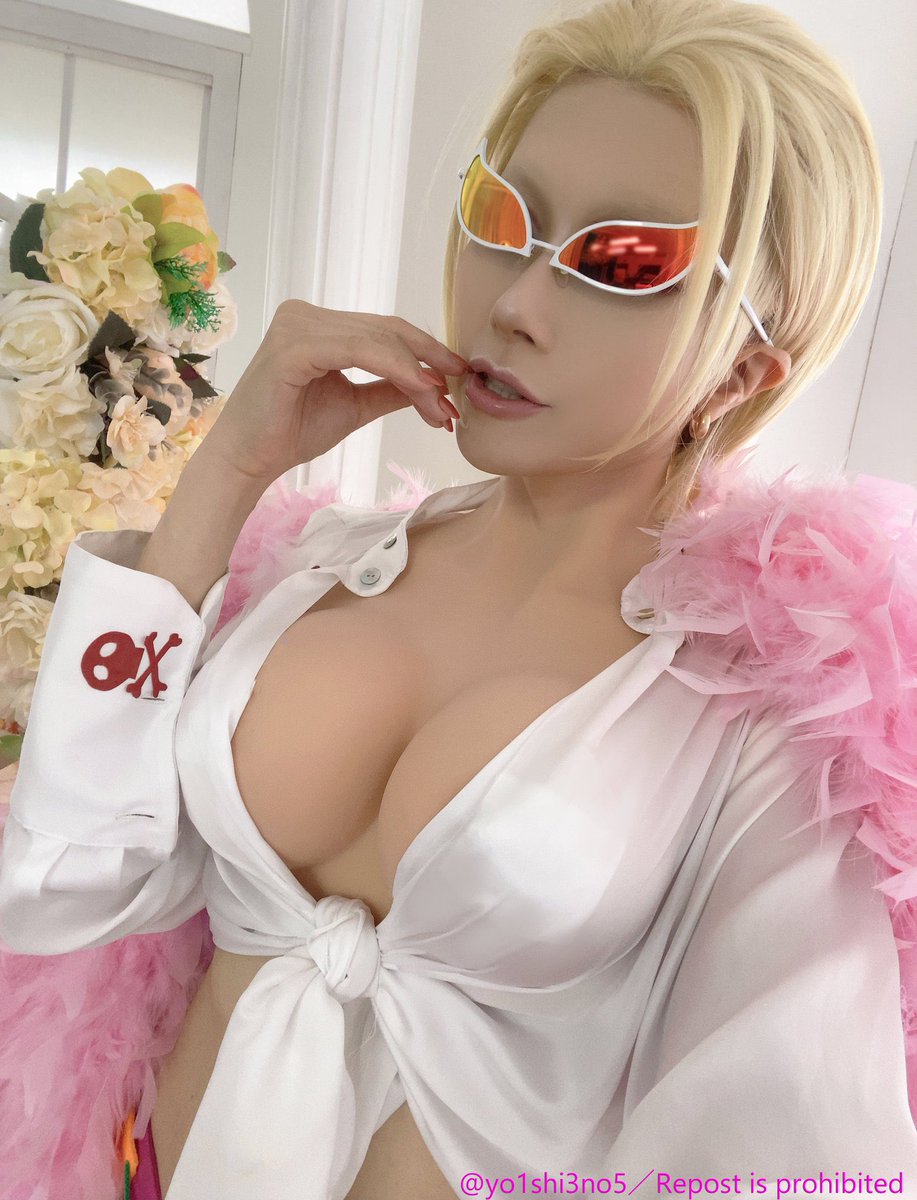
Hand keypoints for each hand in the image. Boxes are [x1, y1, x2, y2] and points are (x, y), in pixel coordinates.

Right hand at [200, 299, 468, 483]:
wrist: (250, 460)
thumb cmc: (292, 432)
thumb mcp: (355, 405)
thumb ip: (390, 389)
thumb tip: (434, 384)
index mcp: (318, 324)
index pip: (384, 330)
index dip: (426, 351)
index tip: (457, 378)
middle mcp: (305, 314)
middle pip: (386, 330)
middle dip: (428, 363)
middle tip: (456, 393)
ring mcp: (297, 326)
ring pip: (378, 341)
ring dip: (417, 373)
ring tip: (440, 403)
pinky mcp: (293, 347)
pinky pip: (359, 351)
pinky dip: (395, 369)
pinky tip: (419, 389)